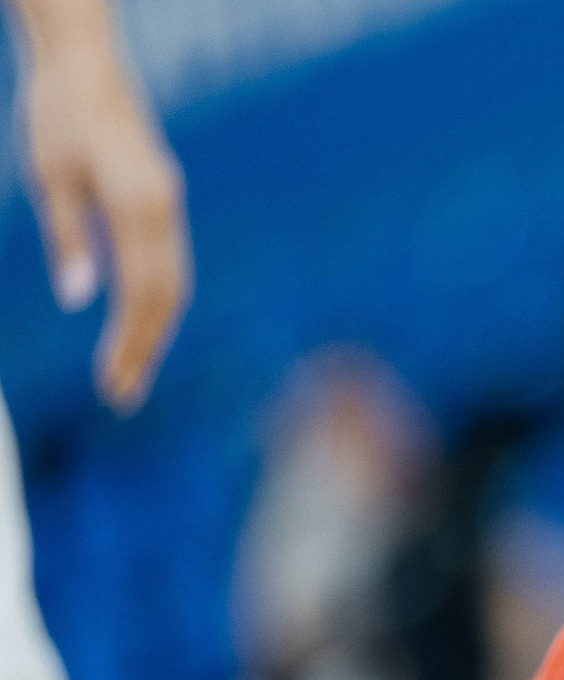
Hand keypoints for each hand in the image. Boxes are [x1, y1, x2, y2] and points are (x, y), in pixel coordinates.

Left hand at [13, 0, 191, 408]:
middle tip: (121, 395)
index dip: (130, 345)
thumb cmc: (56, 113)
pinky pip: (170, 261)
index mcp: (139, 206)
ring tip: (129, 369)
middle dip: (144, 350)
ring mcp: (168, 204)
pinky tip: (137, 323)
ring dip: (153, 330)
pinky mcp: (163, 198)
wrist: (84, 61)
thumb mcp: (49, 177)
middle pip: (167, 298)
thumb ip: (68, 240)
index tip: (113, 385)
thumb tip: (78, 301)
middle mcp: (164, 210)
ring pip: (173, 283)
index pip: (142, 295)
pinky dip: (157, 300)